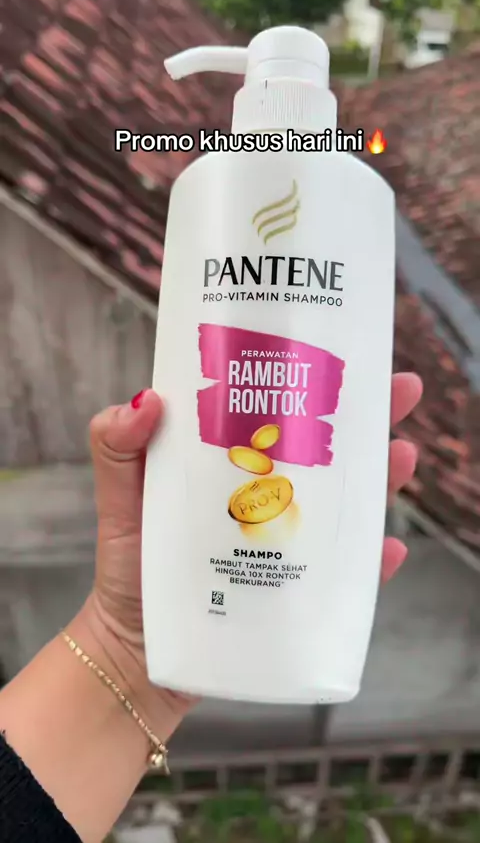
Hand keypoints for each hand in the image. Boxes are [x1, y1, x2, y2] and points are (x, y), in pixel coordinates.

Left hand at [82, 373, 421, 724]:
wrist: (136, 647)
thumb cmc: (130, 566)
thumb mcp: (119, 499)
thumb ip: (116, 448)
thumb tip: (147, 401)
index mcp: (230, 464)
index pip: (276, 411)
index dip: (309, 378)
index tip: (341, 350)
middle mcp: (267, 495)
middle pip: (325, 449)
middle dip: (366, 418)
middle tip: (399, 392)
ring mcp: (287, 542)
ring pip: (345, 503)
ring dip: (380, 478)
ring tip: (401, 456)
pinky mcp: (297, 590)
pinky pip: (343, 575)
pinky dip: (369, 561)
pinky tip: (389, 548)